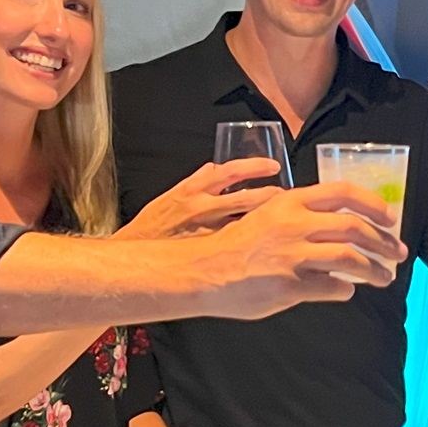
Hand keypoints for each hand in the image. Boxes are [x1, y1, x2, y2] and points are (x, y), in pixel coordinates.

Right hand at [119, 159, 282, 239]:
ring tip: (287, 222)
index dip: (255, 166)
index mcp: (193, 191)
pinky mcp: (212, 255)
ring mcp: (210, 234)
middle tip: (291, 197)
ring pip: (250, 224)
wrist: (136, 259)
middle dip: (274, 197)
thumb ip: (194, 182)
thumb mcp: (169, 198)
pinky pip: (242, 247)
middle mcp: (203, 210)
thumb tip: (213, 168)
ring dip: (272, 222)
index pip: (230, 171)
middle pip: (248, 198)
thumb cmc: (151, 229)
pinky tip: (270, 246)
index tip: (273, 166)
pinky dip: (258, 244)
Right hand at [194, 182, 410, 317]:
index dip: (373, 205)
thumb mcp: (267, 215)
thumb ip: (299, 215)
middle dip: (383, 242)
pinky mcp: (289, 286)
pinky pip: (332, 287)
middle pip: (354, 228)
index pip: (343, 193)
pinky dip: (346, 289)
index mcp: (290, 201)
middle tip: (397, 252)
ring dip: (375, 269)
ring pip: (350, 259)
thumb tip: (338, 222)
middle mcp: (294, 224)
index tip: (391, 218)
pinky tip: (348, 290)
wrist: (203, 271)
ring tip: (385, 277)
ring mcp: (292, 255)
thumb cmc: (236, 244)